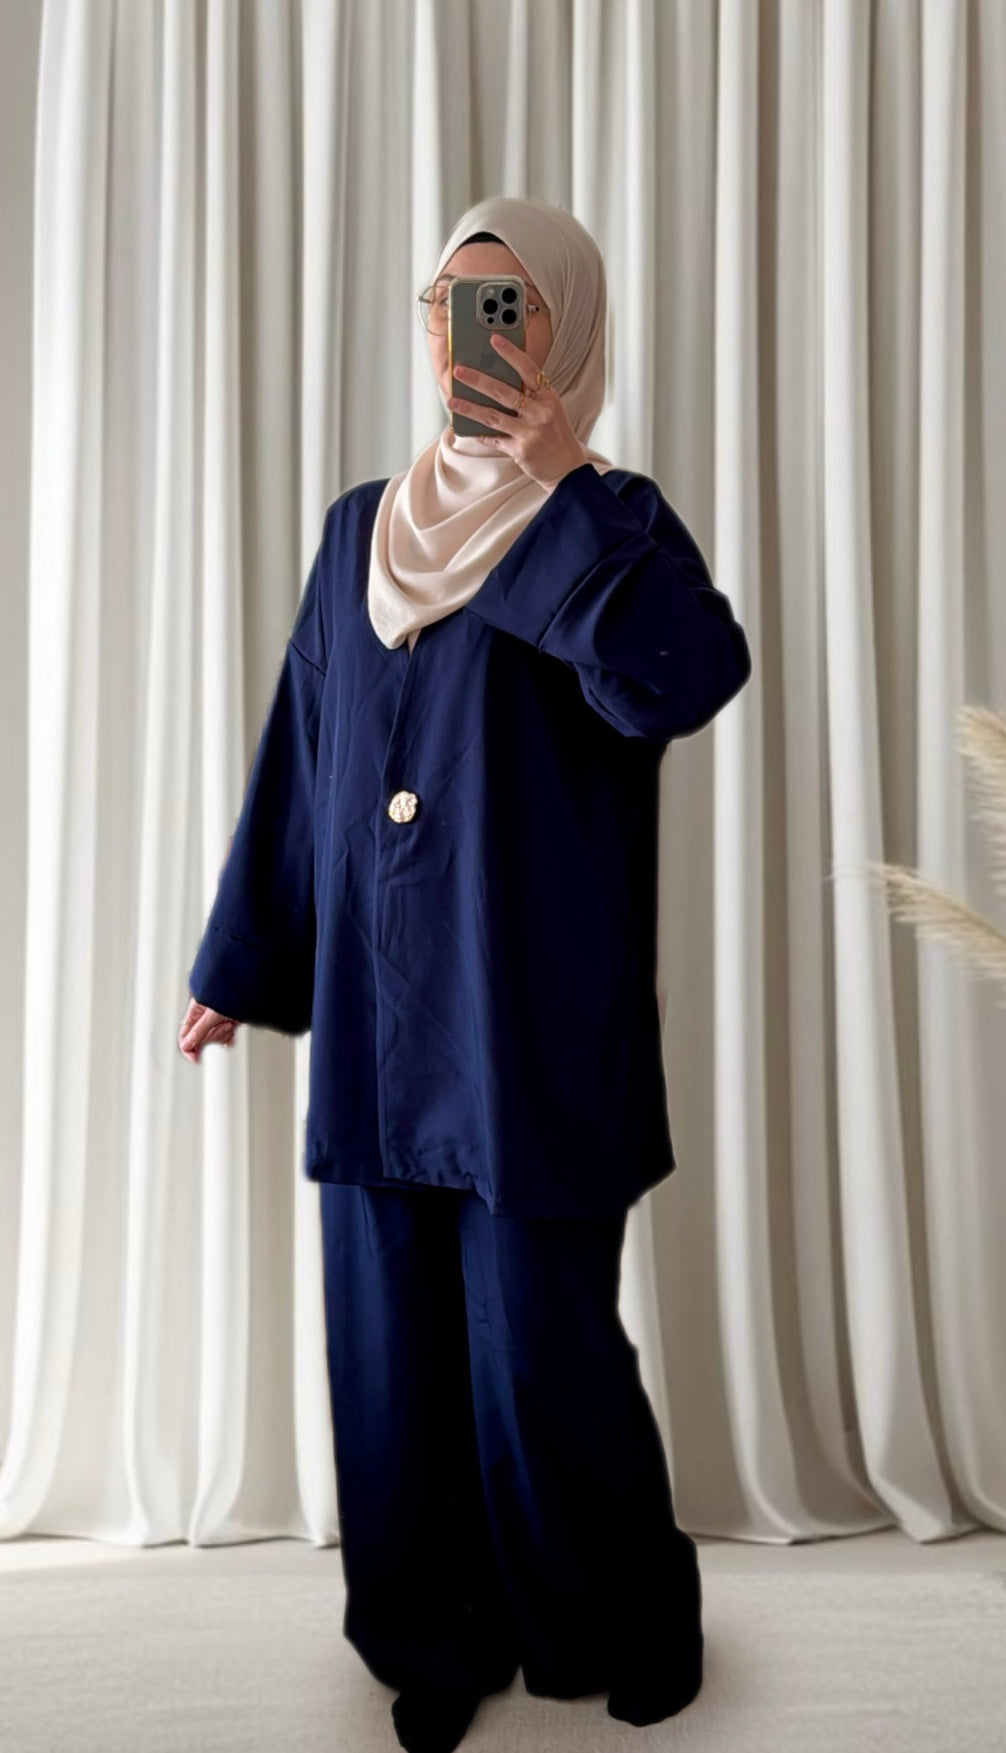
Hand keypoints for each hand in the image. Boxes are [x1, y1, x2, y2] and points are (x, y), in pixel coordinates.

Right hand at [179, 996, 240, 1063]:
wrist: (250, 990)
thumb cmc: (230, 993)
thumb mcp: (211, 1015)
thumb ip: (198, 1031)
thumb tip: (186, 1045)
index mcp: (195, 1012)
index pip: (185, 1036)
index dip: (189, 1049)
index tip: (197, 1059)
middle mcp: (204, 1017)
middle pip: (202, 1039)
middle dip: (214, 1035)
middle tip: (222, 1026)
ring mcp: (216, 1021)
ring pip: (215, 1039)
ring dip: (224, 1033)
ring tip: (230, 1022)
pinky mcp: (227, 1023)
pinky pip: (225, 1037)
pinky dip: (230, 1036)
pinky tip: (233, 1029)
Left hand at [446, 333, 587, 492]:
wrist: (567, 468)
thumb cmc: (556, 435)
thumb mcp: (551, 409)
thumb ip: (532, 395)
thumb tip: (498, 380)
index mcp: (548, 397)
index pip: (528, 369)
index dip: (511, 353)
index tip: (494, 339)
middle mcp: (540, 412)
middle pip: (504, 392)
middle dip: (478, 380)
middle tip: (459, 371)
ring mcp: (530, 432)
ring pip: (493, 416)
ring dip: (469, 408)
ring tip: (451, 401)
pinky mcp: (520, 449)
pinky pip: (494, 438)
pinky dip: (479, 433)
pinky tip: (464, 427)